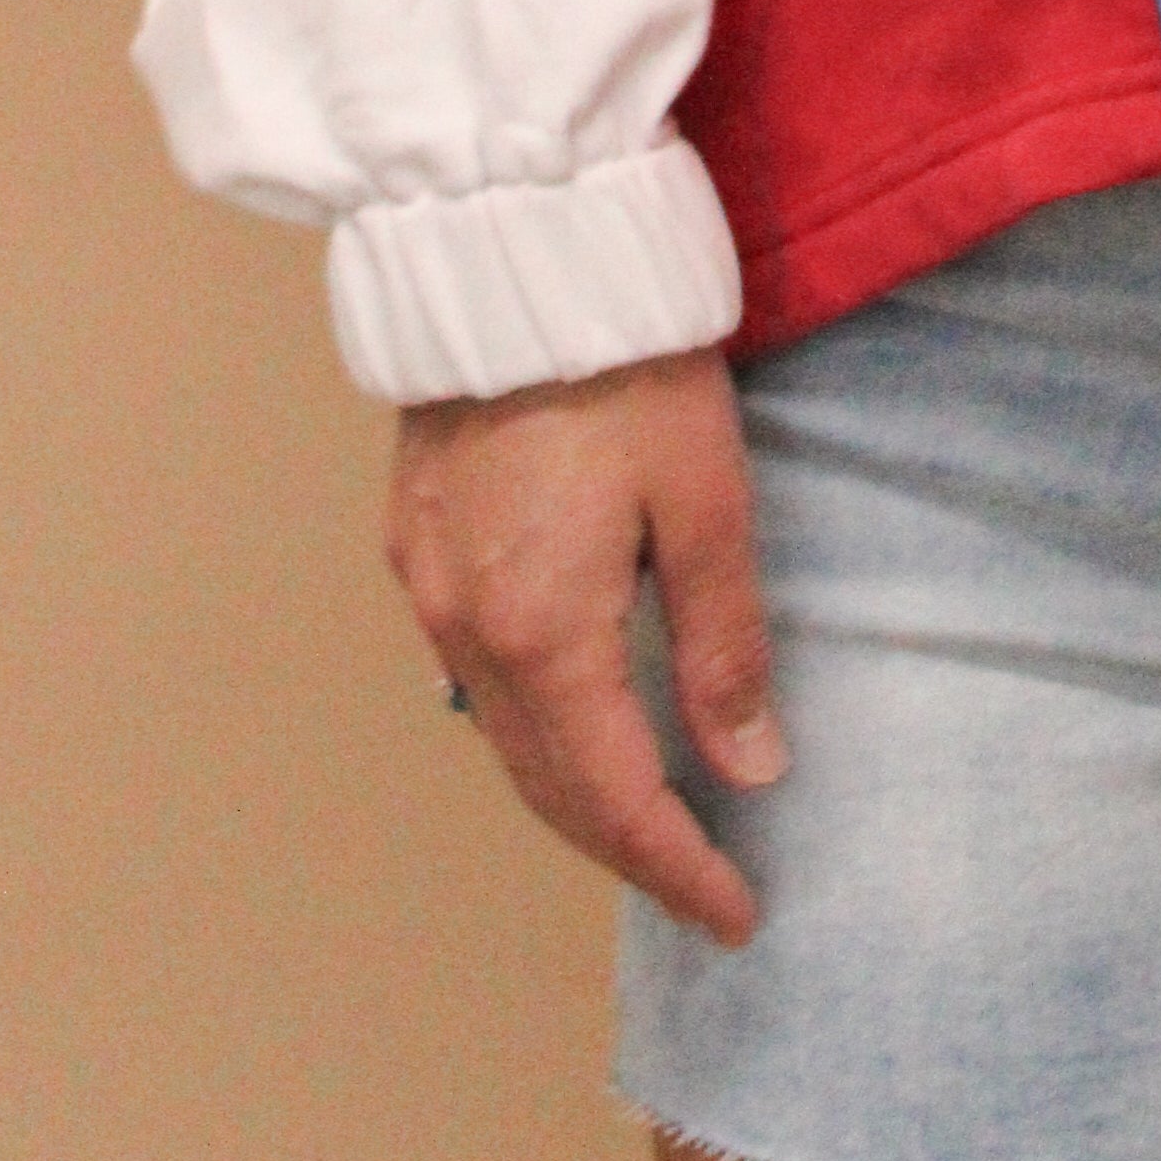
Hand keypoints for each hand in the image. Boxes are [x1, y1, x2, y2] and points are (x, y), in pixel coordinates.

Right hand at [385, 346, 781, 948]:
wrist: (515, 245)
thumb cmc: (628, 361)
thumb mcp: (707, 500)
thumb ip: (722, 644)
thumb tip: (748, 770)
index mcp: (542, 631)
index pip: (614, 797)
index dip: (679, 867)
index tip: (737, 915)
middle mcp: (464, 629)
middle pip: (546, 784)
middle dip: (626, 846)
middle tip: (703, 883)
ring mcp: (425, 585)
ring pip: (500, 735)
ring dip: (572, 790)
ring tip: (651, 819)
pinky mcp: (412, 537)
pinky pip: (470, 672)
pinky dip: (530, 722)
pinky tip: (575, 716)